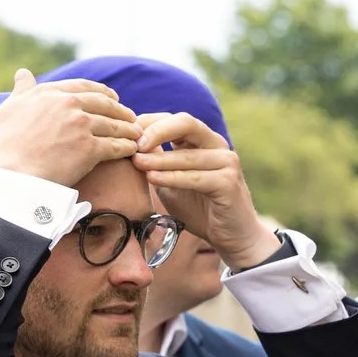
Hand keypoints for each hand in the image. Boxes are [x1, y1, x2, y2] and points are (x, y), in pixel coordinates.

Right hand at [0, 71, 140, 187]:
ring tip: (137, 134)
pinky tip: (132, 150)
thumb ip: (21, 91)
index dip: (101, 92)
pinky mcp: (89, 149)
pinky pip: (115, 146)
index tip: (111, 97)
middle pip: (103, 103)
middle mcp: (67, 104)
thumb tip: (23, 73)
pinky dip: (127, 147)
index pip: (82, 86)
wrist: (5, 176)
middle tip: (130, 117)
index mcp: (48, 93)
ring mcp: (80, 125)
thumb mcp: (7, 110)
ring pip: (113, 124)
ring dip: (128, 129)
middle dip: (120, 110)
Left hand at [131, 112, 274, 268]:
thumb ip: (156, 165)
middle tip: (133, 143)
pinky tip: (152, 178)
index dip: (149, 123)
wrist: (231, 237)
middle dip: (156, 130)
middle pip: (185, 122)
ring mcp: (226, 161)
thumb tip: (126, 148)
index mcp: (202, 141)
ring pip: (187, 154)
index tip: (126, 135)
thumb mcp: (171, 183)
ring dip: (159, 158)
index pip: (174, 119)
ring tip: (136, 162)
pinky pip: (195, 177)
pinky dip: (172, 177)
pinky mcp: (229, 182)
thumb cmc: (200, 209)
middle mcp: (216, 145)